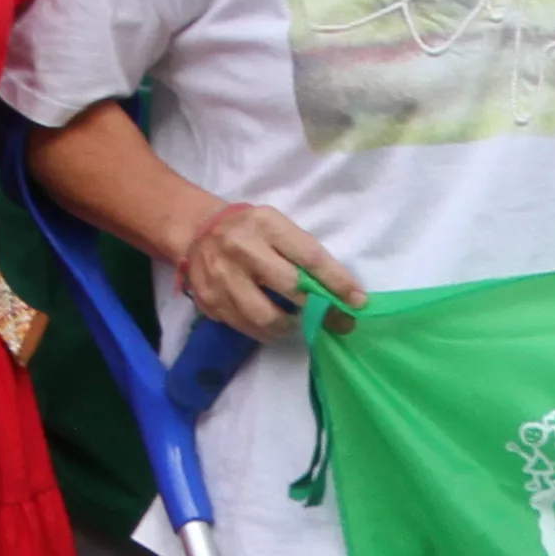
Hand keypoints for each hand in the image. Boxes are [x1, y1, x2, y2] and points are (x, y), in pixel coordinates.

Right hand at [171, 196, 360, 339]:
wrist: (196, 230)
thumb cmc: (250, 229)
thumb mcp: (276, 226)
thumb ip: (303, 253)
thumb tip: (341, 293)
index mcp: (265, 225)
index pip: (309, 257)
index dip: (337, 282)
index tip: (358, 301)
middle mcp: (241, 249)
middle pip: (289, 288)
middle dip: (317, 309)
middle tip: (335, 322)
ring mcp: (222, 277)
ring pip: (265, 317)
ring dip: (289, 325)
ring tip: (295, 321)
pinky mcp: (209, 301)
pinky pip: (245, 326)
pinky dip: (264, 330)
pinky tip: (271, 322)